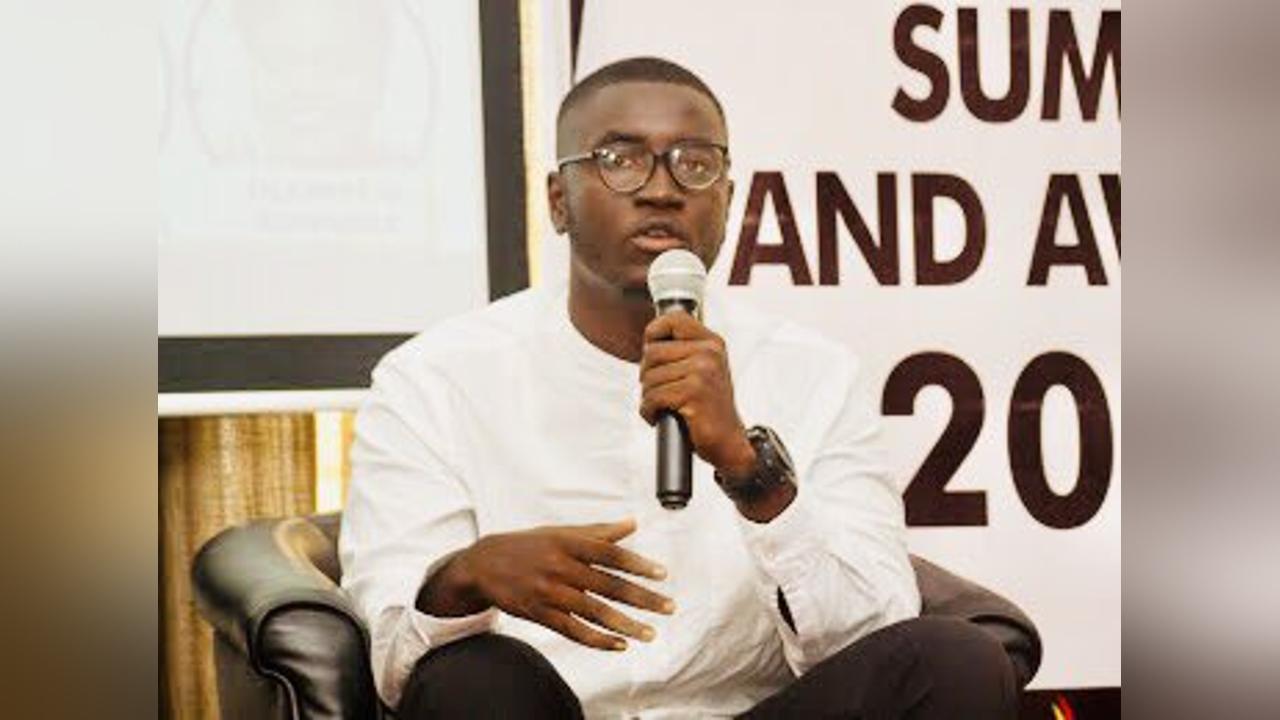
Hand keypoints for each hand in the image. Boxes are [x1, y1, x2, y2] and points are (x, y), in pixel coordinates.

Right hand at [419, 519, 673, 650]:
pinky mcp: (539, 614)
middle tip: (668, 607)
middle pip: (608, 585)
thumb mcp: (561, 532)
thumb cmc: (529, 545)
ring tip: (649, 633)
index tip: (662, 574)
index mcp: (568, 543)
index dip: (637, 564)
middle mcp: (560, 567)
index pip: (610, 554)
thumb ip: (598, 532)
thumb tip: (632, 524)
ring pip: (594, 612)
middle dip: (642, 598)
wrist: (484, 563)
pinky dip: (598, 640)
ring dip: (625, 624)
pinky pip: (573, 631)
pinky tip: (618, 644)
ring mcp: (549, 592)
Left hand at [639, 312, 755, 476]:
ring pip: (649, 378)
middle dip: (647, 376)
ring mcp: (702, 372)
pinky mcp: (693, 393)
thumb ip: (683, 351)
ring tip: (664, 406)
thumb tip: (648, 342)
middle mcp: (709, 353)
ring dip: (649, 397)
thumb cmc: (710, 409)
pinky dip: (649, 411)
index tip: (652, 352)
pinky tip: (660, 416)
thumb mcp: (703, 370)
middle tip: (660, 392)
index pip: (673, 320)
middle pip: (652, 352)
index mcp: (712, 343)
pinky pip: (652, 397)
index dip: (654, 334)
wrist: (728, 442)